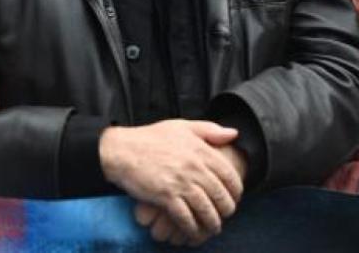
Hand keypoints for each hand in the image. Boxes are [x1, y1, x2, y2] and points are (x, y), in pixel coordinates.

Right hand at [100, 120, 242, 245]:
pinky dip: (193, 228)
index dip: (236, 190)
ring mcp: (180, 183)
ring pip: (207, 210)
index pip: (229, 175)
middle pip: (221, 195)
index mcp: (200, 150)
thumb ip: (210, 130)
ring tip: (213, 227)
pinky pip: (186, 218)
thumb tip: (234, 133)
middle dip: (227, 209)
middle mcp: (194, 167)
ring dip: (212, 223)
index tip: (234, 197)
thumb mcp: (182, 126)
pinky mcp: (166, 196)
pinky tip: (193, 231)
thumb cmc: (151, 138)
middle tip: (225, 215)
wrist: (122, 150)